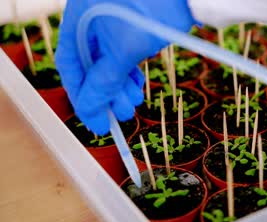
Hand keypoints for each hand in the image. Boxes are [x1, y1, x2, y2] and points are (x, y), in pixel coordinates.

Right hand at [55, 0, 195, 134]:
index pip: (70, 65)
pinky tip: (138, 86)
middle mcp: (91, 20)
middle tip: (121, 114)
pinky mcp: (132, 27)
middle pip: (90, 66)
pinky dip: (129, 74)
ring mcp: (112, 23)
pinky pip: (124, 56)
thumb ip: (104, 81)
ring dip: (120, 87)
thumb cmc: (152, 9)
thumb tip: (90, 110)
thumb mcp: (124, 51)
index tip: (94, 121)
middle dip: (106, 94)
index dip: (81, 96)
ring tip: (135, 101)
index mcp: (78, 19)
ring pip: (109, 63)